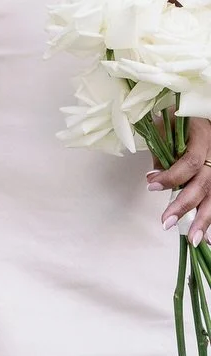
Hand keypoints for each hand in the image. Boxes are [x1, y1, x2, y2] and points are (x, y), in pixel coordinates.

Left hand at [149, 117, 210, 243]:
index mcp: (203, 137)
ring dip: (204, 220)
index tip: (151, 185)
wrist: (200, 114)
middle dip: (185, 205)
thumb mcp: (166, 125)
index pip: (189, 162)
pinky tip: (208, 237)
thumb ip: (162, 151)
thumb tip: (155, 177)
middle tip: (167, 222)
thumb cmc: (180, 118)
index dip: (171, 176)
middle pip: (205, 184)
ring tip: (194, 240)